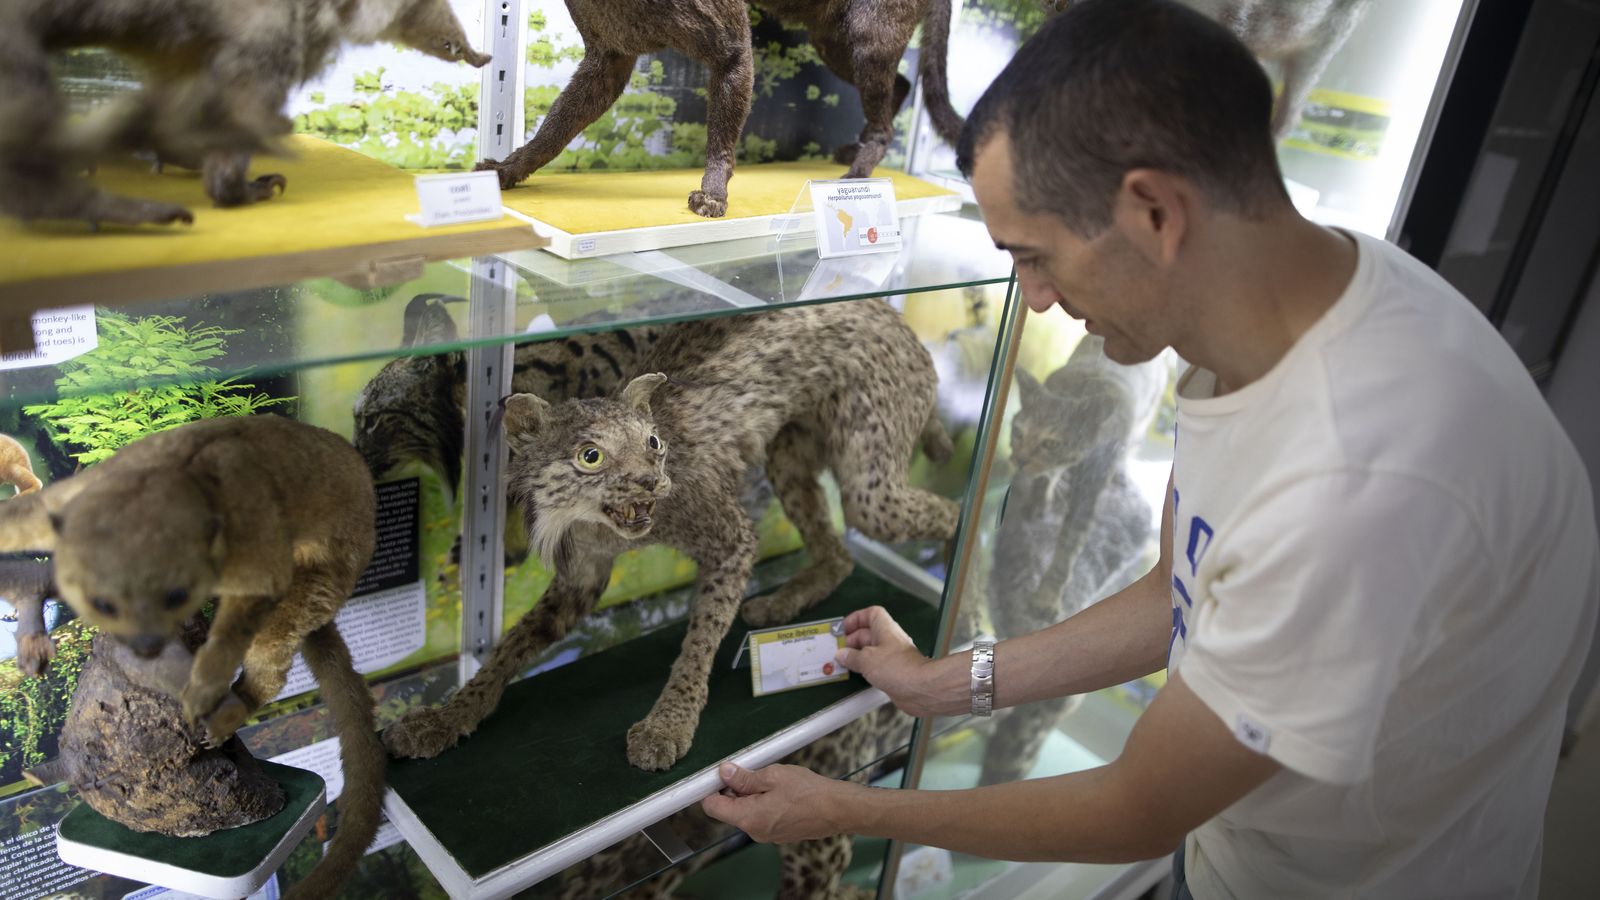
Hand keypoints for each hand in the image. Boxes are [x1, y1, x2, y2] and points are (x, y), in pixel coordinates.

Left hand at [701, 762, 857, 842]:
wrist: (837, 810)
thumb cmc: (808, 792)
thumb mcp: (773, 776)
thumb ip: (745, 778)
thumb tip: (724, 773)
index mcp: (748, 818)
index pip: (712, 807)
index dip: (710, 789)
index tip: (714, 774)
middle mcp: (754, 832)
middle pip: (729, 809)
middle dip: (734, 789)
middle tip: (750, 769)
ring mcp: (767, 835)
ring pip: (746, 812)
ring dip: (751, 795)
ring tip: (770, 779)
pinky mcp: (778, 833)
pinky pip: (761, 817)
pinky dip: (763, 802)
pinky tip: (780, 791)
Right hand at [835, 606, 946, 716]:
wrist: (919, 688)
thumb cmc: (899, 668)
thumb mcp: (867, 659)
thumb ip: (852, 656)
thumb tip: (842, 654)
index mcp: (885, 628)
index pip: (871, 614)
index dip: (856, 618)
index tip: (844, 627)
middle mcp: (889, 640)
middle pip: (868, 633)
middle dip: (852, 640)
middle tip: (838, 648)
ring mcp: (891, 657)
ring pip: (870, 651)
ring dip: (857, 656)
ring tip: (843, 662)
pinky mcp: (893, 672)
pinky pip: (874, 666)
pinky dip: (864, 669)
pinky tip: (855, 674)